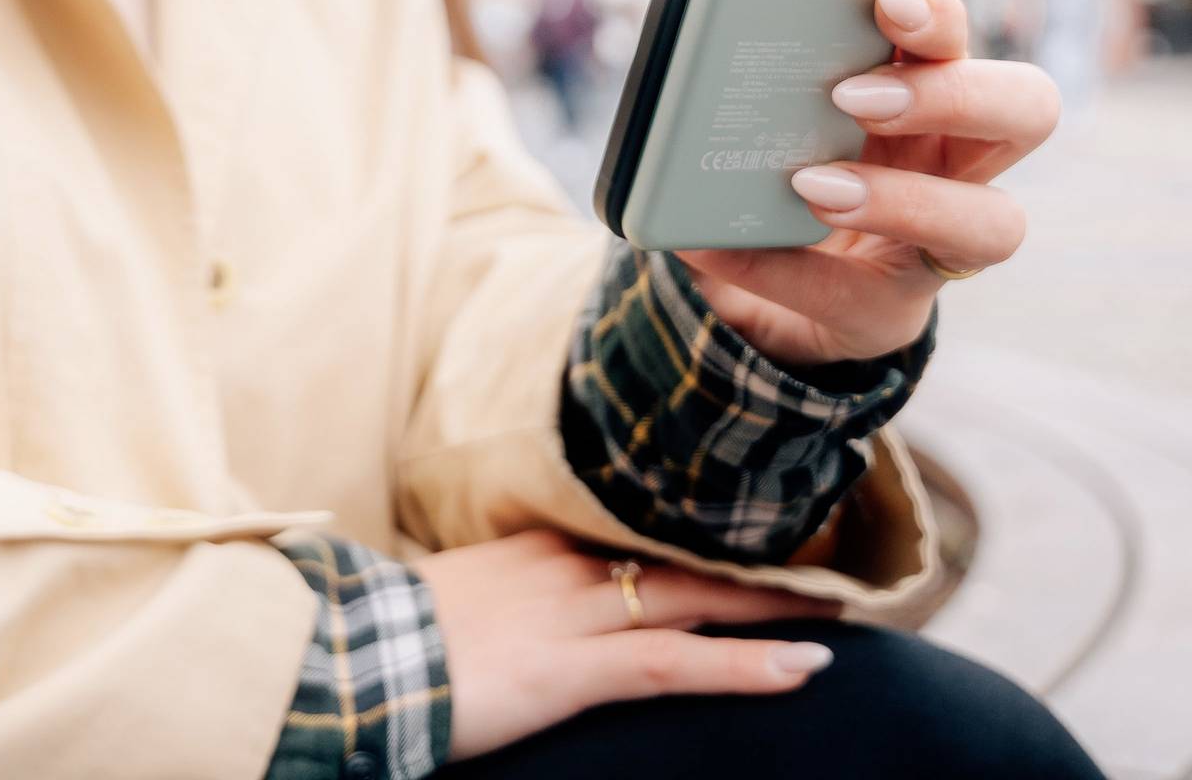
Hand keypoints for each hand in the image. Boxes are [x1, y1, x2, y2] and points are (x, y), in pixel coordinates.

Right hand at [421, 529, 843, 761]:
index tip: (751, 520)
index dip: (699, 526)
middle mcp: (567, 565)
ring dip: (775, 605)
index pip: (637, 525)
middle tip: (825, 549)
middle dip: (756, 555)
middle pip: (681, 551)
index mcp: (537, 545)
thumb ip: (499, 592)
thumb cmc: (386, 638)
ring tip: (842, 608)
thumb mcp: (452, 598)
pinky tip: (803, 669)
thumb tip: (516, 609)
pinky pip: (678, 664)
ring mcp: (575, 614)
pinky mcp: (576, 669)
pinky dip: (746, 666)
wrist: (349, 657)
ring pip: (696, 598)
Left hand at [674, 0, 1054, 370]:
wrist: (758, 272)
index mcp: (925, 82)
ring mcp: (941, 241)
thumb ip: (770, 72)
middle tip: (853, 95)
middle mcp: (959, 157)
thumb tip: (705, 32)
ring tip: (809, 186)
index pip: (958, 33)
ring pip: (995, 223)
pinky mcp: (890, 310)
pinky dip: (780, 269)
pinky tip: (710, 245)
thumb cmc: (778, 157)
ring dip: (904, 200)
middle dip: (953, 94)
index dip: (936, 12)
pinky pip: (858, 296)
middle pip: (1028, 108)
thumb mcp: (775, 107)